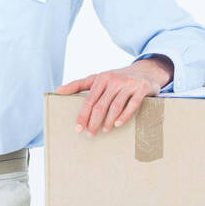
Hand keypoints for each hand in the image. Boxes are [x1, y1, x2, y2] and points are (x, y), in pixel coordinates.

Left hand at [56, 55, 172, 135]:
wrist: (145, 71)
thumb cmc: (117, 78)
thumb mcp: (98, 78)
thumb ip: (79, 85)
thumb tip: (58, 90)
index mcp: (101, 78)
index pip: (89, 100)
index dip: (82, 115)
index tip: (77, 128)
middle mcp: (114, 80)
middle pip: (100, 105)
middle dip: (93, 122)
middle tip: (89, 134)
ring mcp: (128, 84)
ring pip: (115, 106)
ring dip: (108, 121)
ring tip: (103, 131)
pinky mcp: (141, 88)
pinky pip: (132, 105)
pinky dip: (124, 116)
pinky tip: (117, 124)